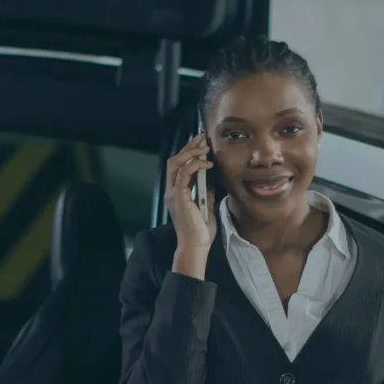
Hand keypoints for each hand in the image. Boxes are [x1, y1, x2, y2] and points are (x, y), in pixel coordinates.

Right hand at [164, 133, 216, 251]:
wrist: (197, 246)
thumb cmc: (201, 231)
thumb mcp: (207, 207)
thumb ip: (206, 193)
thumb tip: (211, 181)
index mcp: (176, 193)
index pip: (178, 167)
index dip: (188, 153)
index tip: (201, 144)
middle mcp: (172, 191)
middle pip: (174, 161)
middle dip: (188, 147)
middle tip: (202, 138)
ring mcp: (173, 194)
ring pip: (176, 163)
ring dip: (191, 152)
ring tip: (205, 147)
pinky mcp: (179, 197)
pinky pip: (185, 174)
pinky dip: (196, 165)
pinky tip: (208, 164)